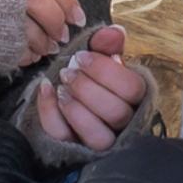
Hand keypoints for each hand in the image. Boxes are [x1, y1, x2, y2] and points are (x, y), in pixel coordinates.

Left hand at [28, 25, 152, 151]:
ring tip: (61, 87)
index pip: (132, 88)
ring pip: (99, 136)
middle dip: (87, 88)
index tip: (81, 57)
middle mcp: (124, 124)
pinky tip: (46, 91)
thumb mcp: (100, 61)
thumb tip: (115, 32)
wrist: (67, 107)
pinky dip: (51, 113)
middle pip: (116, 113)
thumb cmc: (92, 82)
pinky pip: (65, 138)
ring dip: (75, 108)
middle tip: (68, 72)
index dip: (105, 71)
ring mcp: (102, 142)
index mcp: (136, 98)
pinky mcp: (76, 151)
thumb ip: (107, 45)